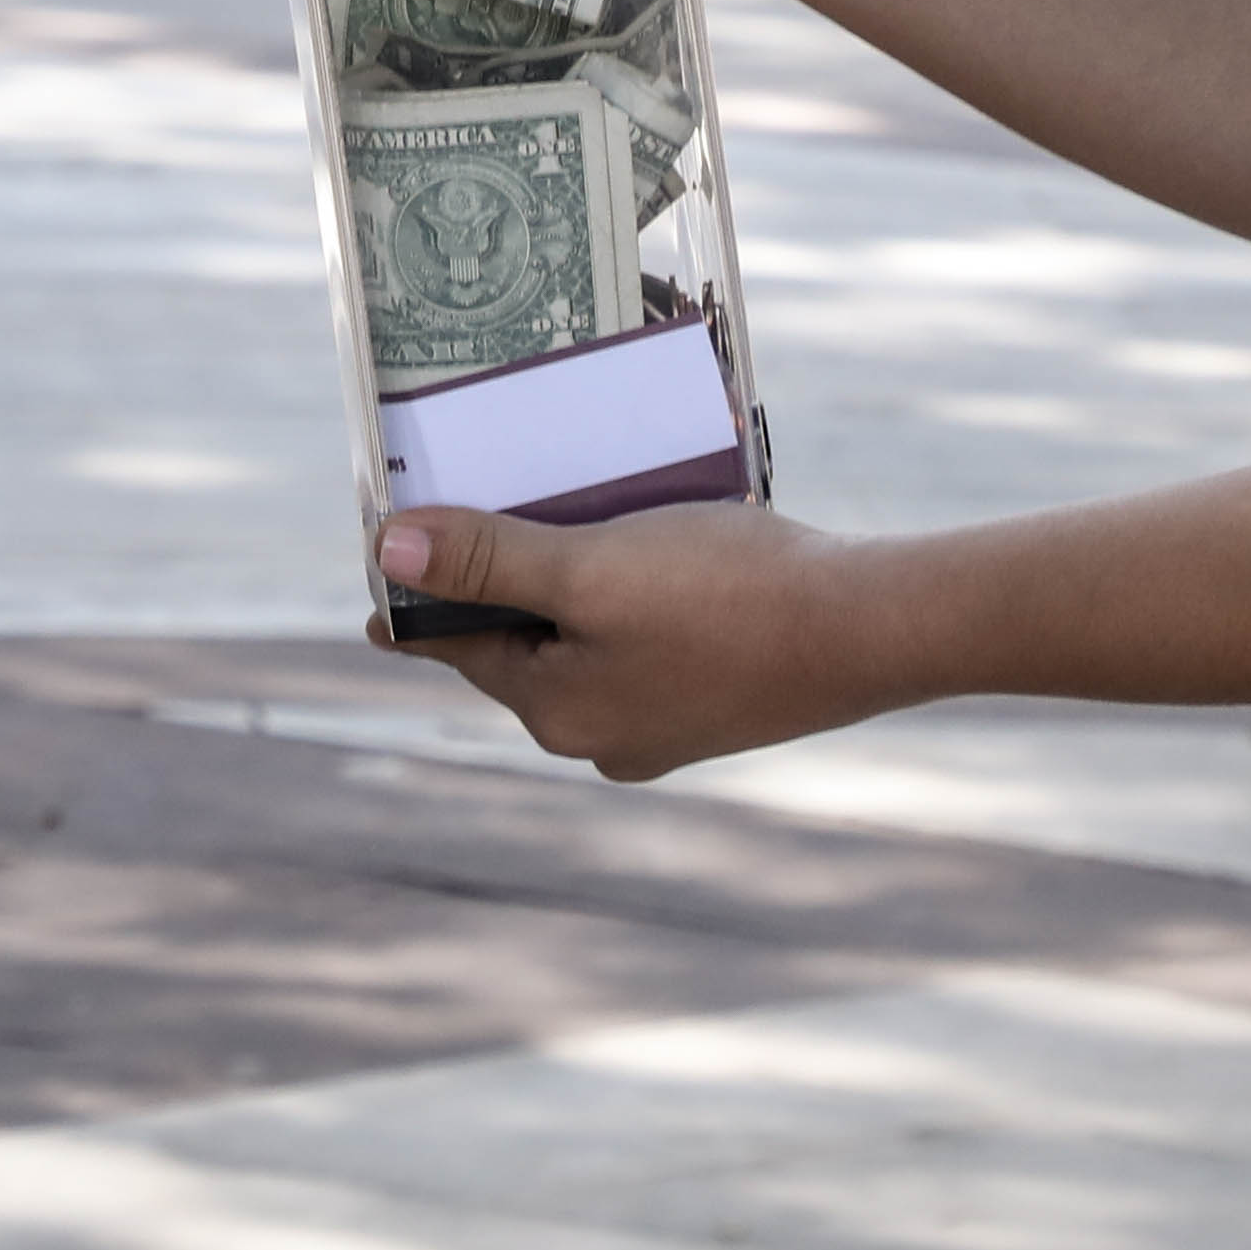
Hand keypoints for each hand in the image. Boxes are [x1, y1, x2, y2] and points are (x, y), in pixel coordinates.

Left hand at [371, 499, 901, 779]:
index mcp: (557, 712)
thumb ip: (487, 562)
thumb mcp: (589, 568)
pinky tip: (646, 547)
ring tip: (562, 517)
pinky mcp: (714, 700)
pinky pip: (641, 640)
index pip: (457, 644)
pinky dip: (628, 595)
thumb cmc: (727, 595)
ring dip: (568, 582)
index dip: (418, 594)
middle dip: (499, 581)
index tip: (381, 570)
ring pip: (585, 639)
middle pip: (521, 642)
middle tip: (474, 514)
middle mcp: (602, 735)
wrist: (869, 627)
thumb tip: (387, 555)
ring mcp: (663, 724)